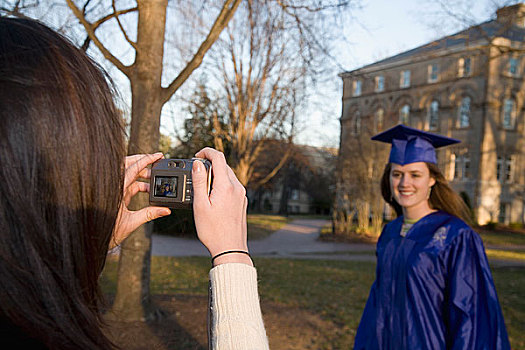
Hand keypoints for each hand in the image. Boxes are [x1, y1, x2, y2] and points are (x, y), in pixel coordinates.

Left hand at [110, 153, 171, 248]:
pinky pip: (129, 184)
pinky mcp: (117, 196)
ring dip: (143, 175)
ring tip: (155, 178)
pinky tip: (148, 189)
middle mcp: (115, 187)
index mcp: (117, 190)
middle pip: (129, 166)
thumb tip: (165, 210)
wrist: (93, 238)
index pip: (133, 168)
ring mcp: (115, 190)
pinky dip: (140, 184)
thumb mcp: (132, 222)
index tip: (158, 155)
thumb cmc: (107, 232)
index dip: (147, 160)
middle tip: (158, 162)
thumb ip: (150, 214)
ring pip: (129, 175)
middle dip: (144, 162)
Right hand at [192, 148, 251, 265]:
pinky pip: (232, 186)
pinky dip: (221, 185)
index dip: (206, 152)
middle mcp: (237, 188)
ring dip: (215, 175)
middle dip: (209, 165)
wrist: (230, 249)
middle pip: (223, 165)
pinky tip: (213, 198)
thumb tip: (197, 164)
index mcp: (226, 186)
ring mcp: (242, 195)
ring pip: (228, 176)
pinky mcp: (242, 202)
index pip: (218, 157)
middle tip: (196, 175)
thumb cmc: (213, 231)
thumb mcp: (200, 205)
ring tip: (202, 190)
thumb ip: (199, 182)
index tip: (196, 156)